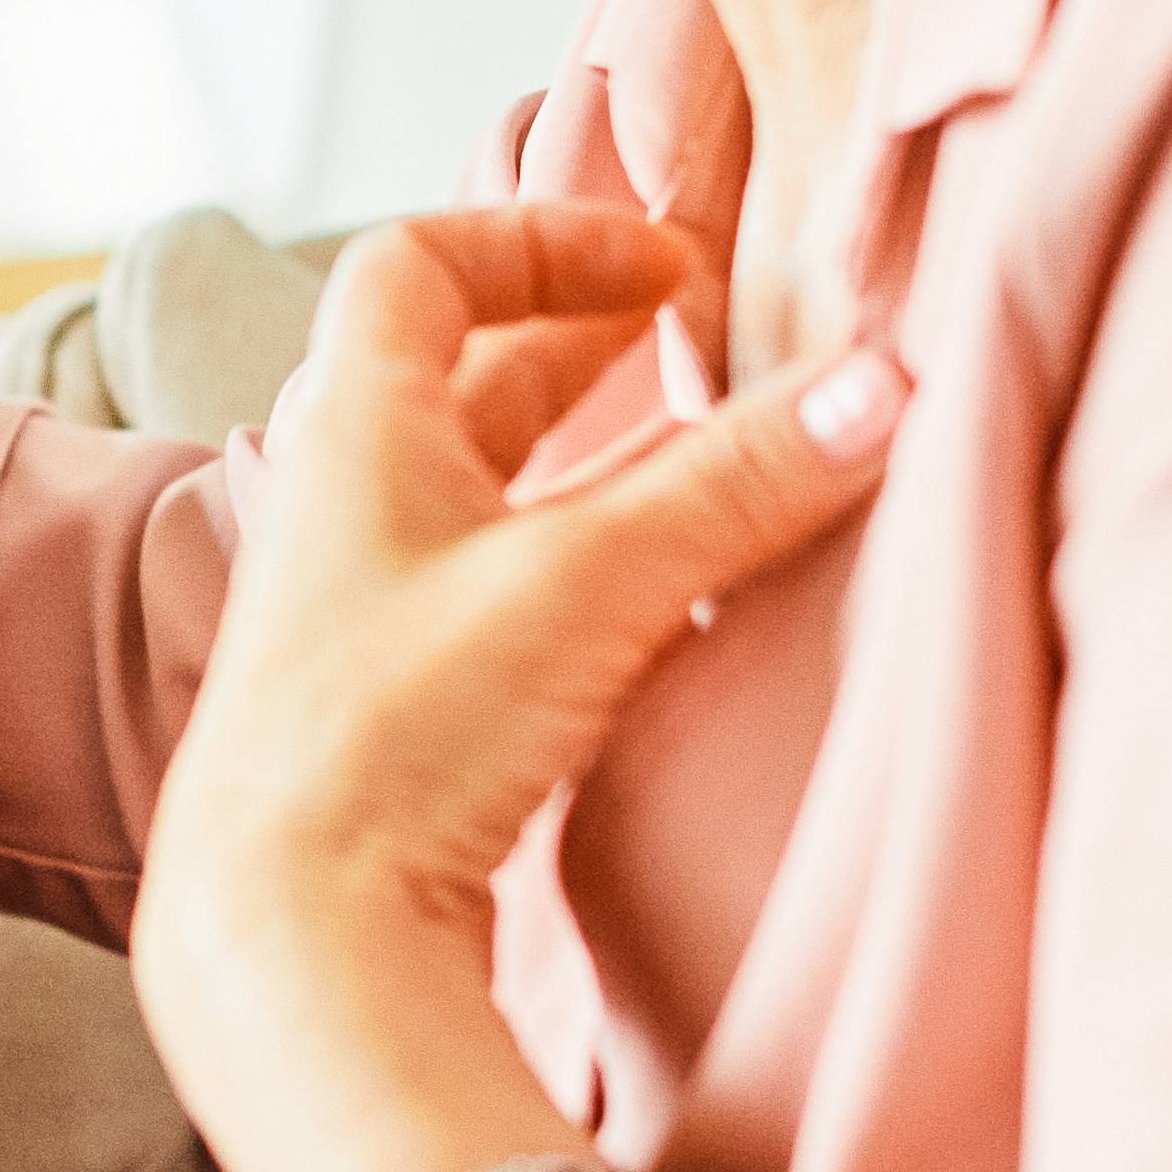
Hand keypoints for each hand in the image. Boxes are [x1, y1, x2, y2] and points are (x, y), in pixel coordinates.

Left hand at [138, 211, 901, 1171]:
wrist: (288, 937)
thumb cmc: (390, 736)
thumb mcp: (586, 581)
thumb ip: (736, 484)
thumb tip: (883, 384)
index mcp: (356, 428)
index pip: (418, 264)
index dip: (537, 235)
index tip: (659, 261)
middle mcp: (347, 505)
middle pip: (463, 375)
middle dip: (585, 342)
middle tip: (702, 331)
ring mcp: (368, 609)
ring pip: (493, 489)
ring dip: (597, 458)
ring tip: (711, 448)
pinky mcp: (401, 709)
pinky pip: (505, 590)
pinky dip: (587, 563)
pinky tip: (667, 598)